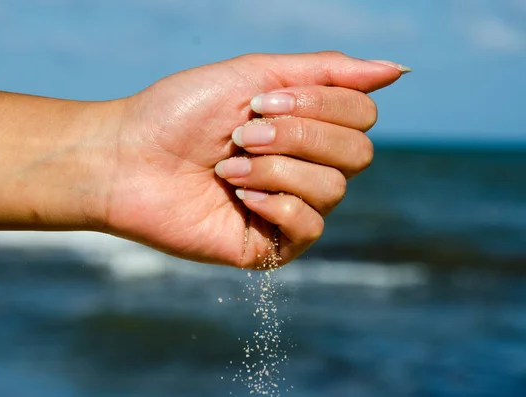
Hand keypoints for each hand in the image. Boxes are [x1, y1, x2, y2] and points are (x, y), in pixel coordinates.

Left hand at [98, 52, 405, 267]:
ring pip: (334, 188)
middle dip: (299, 136)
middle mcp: (306, 167)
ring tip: (228, 167)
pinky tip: (237, 196)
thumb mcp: (255, 73)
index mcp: (306, 126)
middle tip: (244, 134)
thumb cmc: (182, 112)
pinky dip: (275, 202)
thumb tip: (398, 70)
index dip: (320, 105)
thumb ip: (326, 72)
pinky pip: (310, 226)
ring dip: (277, 168)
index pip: (362, 115)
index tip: (260, 101)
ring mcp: (290, 207)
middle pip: (358, 153)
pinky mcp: (270, 245)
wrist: (128, 158)